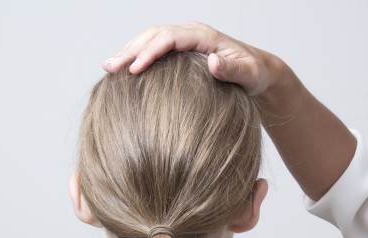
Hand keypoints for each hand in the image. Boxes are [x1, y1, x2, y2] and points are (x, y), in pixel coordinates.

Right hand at [101, 20, 284, 99]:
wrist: (259, 72)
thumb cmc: (254, 75)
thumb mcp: (249, 74)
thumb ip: (232, 69)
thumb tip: (213, 62)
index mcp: (203, 37)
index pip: (169, 38)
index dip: (150, 53)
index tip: (134, 70)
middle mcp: (191, 34)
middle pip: (154, 35)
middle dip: (130, 50)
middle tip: (110, 68)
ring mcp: (185, 41)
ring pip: (150, 39)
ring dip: (128, 52)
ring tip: (108, 68)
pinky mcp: (182, 51)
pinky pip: (155, 49)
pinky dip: (137, 57)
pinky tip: (124, 71)